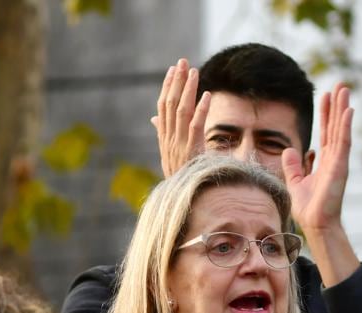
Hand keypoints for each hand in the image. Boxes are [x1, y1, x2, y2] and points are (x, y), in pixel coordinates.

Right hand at [151, 58, 209, 177]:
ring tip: (195, 72)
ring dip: (188, 89)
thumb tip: (154, 119)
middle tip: (183, 62)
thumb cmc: (183, 179)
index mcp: (164, 138)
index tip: (172, 70)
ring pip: (182, 111)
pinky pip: (196, 126)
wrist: (185, 201)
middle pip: (170, 104)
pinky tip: (207, 96)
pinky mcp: (192, 151)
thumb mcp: (171, 156)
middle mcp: (169, 139)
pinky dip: (202, 110)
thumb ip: (164, 135)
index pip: (163, 106)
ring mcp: (180, 145)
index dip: (168, 87)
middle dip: (177, 81)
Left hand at [283, 83, 351, 234]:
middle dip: (337, 105)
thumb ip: (293, 165)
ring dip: (343, 109)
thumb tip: (289, 150)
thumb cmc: (308, 209)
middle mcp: (334, 159)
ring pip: (342, 130)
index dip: (327, 114)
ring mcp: (339, 162)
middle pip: (336, 126)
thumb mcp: (295, 182)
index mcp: (325, 161)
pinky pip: (344, 142)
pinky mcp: (340, 167)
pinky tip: (348, 111)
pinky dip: (346, 126)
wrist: (315, 224)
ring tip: (345, 89)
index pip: (326, 132)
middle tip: (341, 85)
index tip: (327, 96)